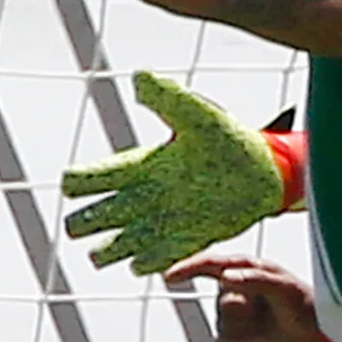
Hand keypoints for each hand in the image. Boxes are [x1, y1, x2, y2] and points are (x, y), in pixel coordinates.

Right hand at [59, 70, 289, 274]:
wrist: (267, 173)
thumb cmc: (231, 140)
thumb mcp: (198, 116)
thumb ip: (168, 99)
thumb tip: (139, 77)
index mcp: (141, 165)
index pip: (93, 177)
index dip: (78, 182)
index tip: (74, 185)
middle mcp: (146, 196)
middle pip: (98, 215)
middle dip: (83, 223)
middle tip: (77, 227)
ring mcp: (165, 221)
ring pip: (121, 242)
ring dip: (108, 250)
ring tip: (99, 255)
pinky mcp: (187, 241)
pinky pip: (158, 258)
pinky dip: (147, 262)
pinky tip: (138, 264)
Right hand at [165, 251, 326, 341]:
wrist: (318, 334)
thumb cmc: (307, 305)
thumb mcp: (285, 290)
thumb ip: (256, 281)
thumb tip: (225, 276)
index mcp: (247, 269)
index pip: (211, 265)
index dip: (188, 269)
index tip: (170, 277)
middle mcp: (237, 287)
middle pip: (222, 305)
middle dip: (243, 315)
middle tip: (267, 315)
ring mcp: (236, 311)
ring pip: (221, 326)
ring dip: (244, 333)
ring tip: (266, 329)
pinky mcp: (237, 333)